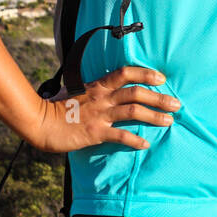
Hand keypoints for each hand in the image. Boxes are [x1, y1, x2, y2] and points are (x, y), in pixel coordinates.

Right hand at [31, 65, 180, 151]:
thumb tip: (103, 86)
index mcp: (99, 85)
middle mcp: (102, 97)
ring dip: (153, 116)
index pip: (126, 72)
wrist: (40, 121)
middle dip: (159, 97)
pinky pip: (119, 136)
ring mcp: (100, 114)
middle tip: (176, 103)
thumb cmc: (57, 106)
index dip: (146, 73)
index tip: (161, 78)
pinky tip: (145, 144)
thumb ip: (92, 88)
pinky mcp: (95, 132)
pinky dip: (134, 140)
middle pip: (137, 92)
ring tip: (169, 121)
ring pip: (133, 111)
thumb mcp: (76, 90)